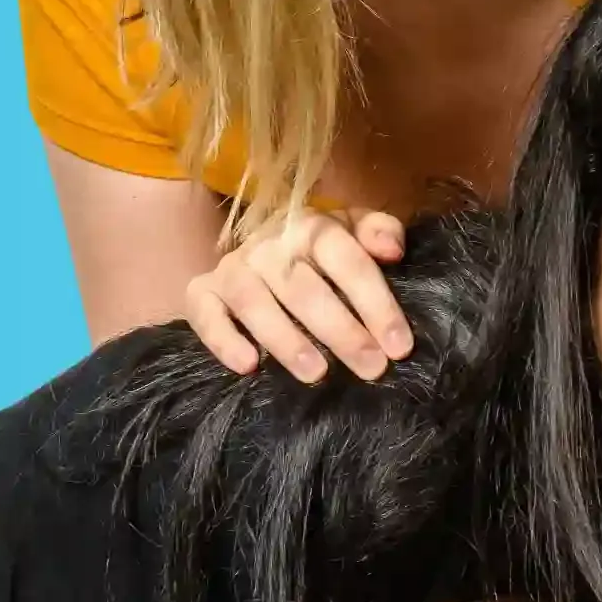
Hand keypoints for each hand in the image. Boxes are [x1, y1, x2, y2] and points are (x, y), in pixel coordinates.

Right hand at [187, 209, 411, 382]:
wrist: (259, 251)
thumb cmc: (320, 250)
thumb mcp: (354, 231)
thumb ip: (379, 231)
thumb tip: (392, 249)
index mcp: (312, 227)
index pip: (347, 261)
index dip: (376, 303)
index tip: (399, 346)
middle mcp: (268, 245)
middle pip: (303, 288)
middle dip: (341, 331)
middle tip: (371, 368)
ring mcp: (232, 268)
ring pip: (254, 302)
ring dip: (286, 340)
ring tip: (317, 373)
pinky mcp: (201, 292)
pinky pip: (205, 313)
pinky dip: (222, 339)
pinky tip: (248, 365)